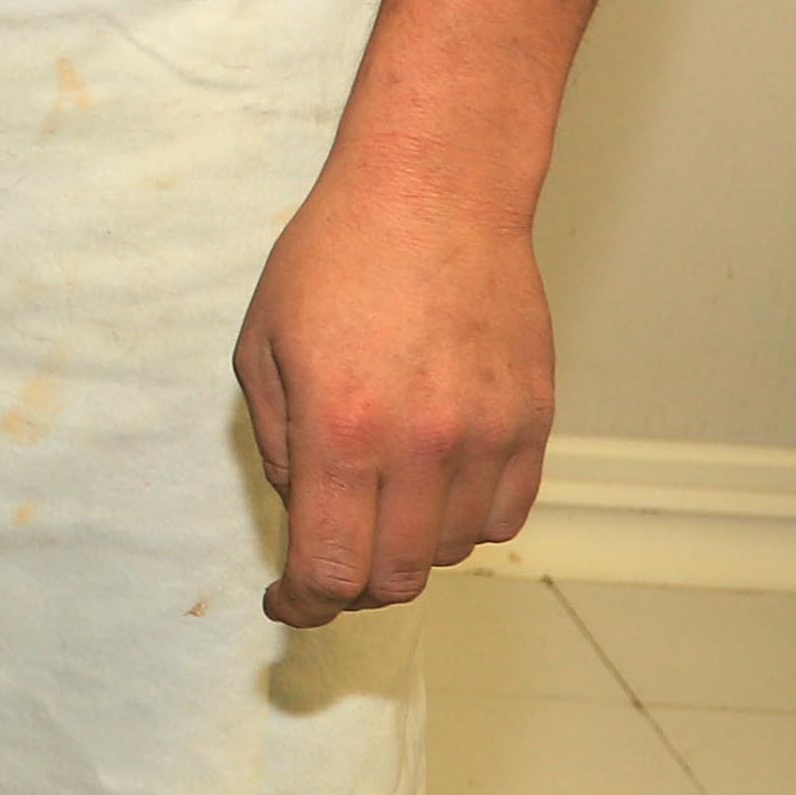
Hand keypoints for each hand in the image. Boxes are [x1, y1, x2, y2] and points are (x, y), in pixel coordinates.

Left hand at [233, 149, 554, 625]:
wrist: (433, 191)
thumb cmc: (336, 255)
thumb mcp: (262, 344)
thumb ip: (278, 444)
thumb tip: (305, 511)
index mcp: (342, 428)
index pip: (331, 569)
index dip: (304, 604)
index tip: (287, 603)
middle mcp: (421, 443)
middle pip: (394, 576)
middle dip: (351, 582)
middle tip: (329, 554)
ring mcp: (486, 436)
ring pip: (451, 551)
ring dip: (408, 544)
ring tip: (380, 491)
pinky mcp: (533, 421)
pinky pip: (504, 515)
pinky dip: (465, 519)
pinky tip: (434, 478)